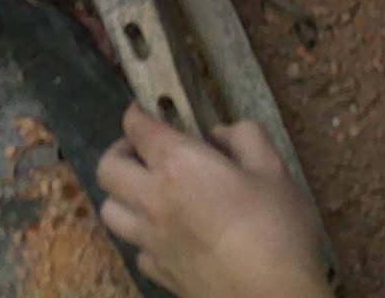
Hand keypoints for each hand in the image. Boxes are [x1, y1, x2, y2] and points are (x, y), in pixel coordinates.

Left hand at [96, 104, 330, 297]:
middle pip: (107, 168)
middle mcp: (153, 200)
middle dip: (120, 152)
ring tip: (147, 192)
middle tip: (144, 152)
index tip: (143, 110)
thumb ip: (246, 138)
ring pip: (109, 211)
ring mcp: (152, 241)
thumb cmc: (277, 231)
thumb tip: (220, 133)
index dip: (136, 113)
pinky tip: (166, 234)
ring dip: (122, 195)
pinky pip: (135, 249)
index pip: (137, 128)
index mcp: (178, 166)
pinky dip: (143, 237)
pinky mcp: (160, 274)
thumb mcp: (274, 171)